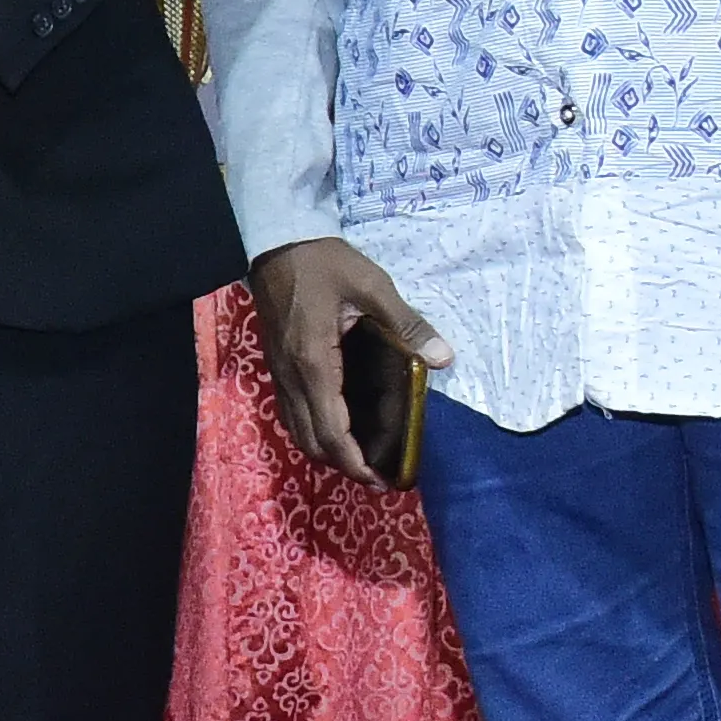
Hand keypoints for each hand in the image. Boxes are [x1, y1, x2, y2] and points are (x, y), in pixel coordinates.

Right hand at [252, 235, 440, 476]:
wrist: (277, 241)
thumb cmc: (323, 263)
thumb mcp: (372, 287)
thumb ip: (408, 325)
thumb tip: (443, 359)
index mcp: (315, 363)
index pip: (331, 430)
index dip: (355, 462)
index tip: (381, 479)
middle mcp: (292, 377)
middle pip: (310, 440)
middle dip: (343, 465)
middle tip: (378, 475)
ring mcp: (280, 372)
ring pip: (296, 430)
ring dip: (325, 450)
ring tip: (360, 457)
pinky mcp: (277, 365)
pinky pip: (291, 412)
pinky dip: (313, 430)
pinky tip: (337, 424)